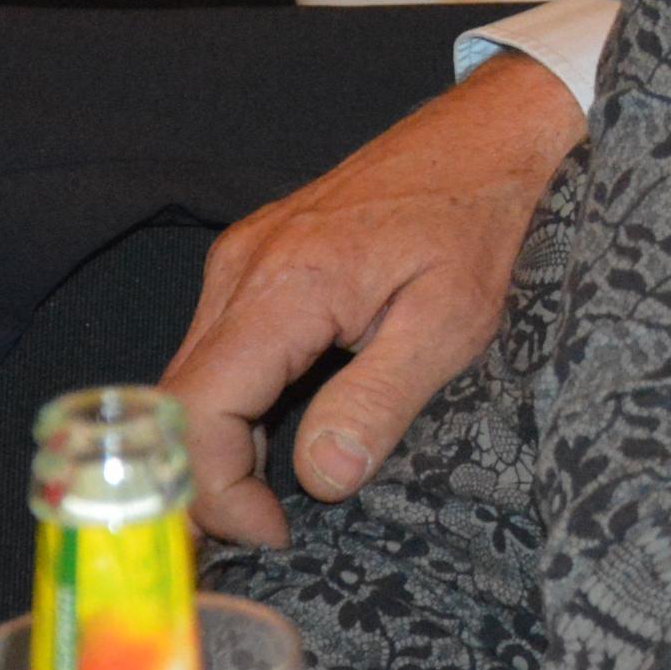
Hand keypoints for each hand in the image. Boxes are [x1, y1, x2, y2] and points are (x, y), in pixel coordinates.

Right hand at [156, 53, 586, 545]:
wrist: (491, 134)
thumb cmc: (481, 219)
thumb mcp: (453, 321)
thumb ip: (379, 400)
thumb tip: (320, 480)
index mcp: (284, 285)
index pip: (196, 411)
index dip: (214, 490)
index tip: (269, 534)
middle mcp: (242, 269)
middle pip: (179, 402)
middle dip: (206, 482)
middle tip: (264, 536)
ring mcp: (242, 260)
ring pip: (192, 377)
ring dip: (218, 447)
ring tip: (270, 505)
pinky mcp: (258, 260)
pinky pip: (219, 348)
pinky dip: (234, 405)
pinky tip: (278, 439)